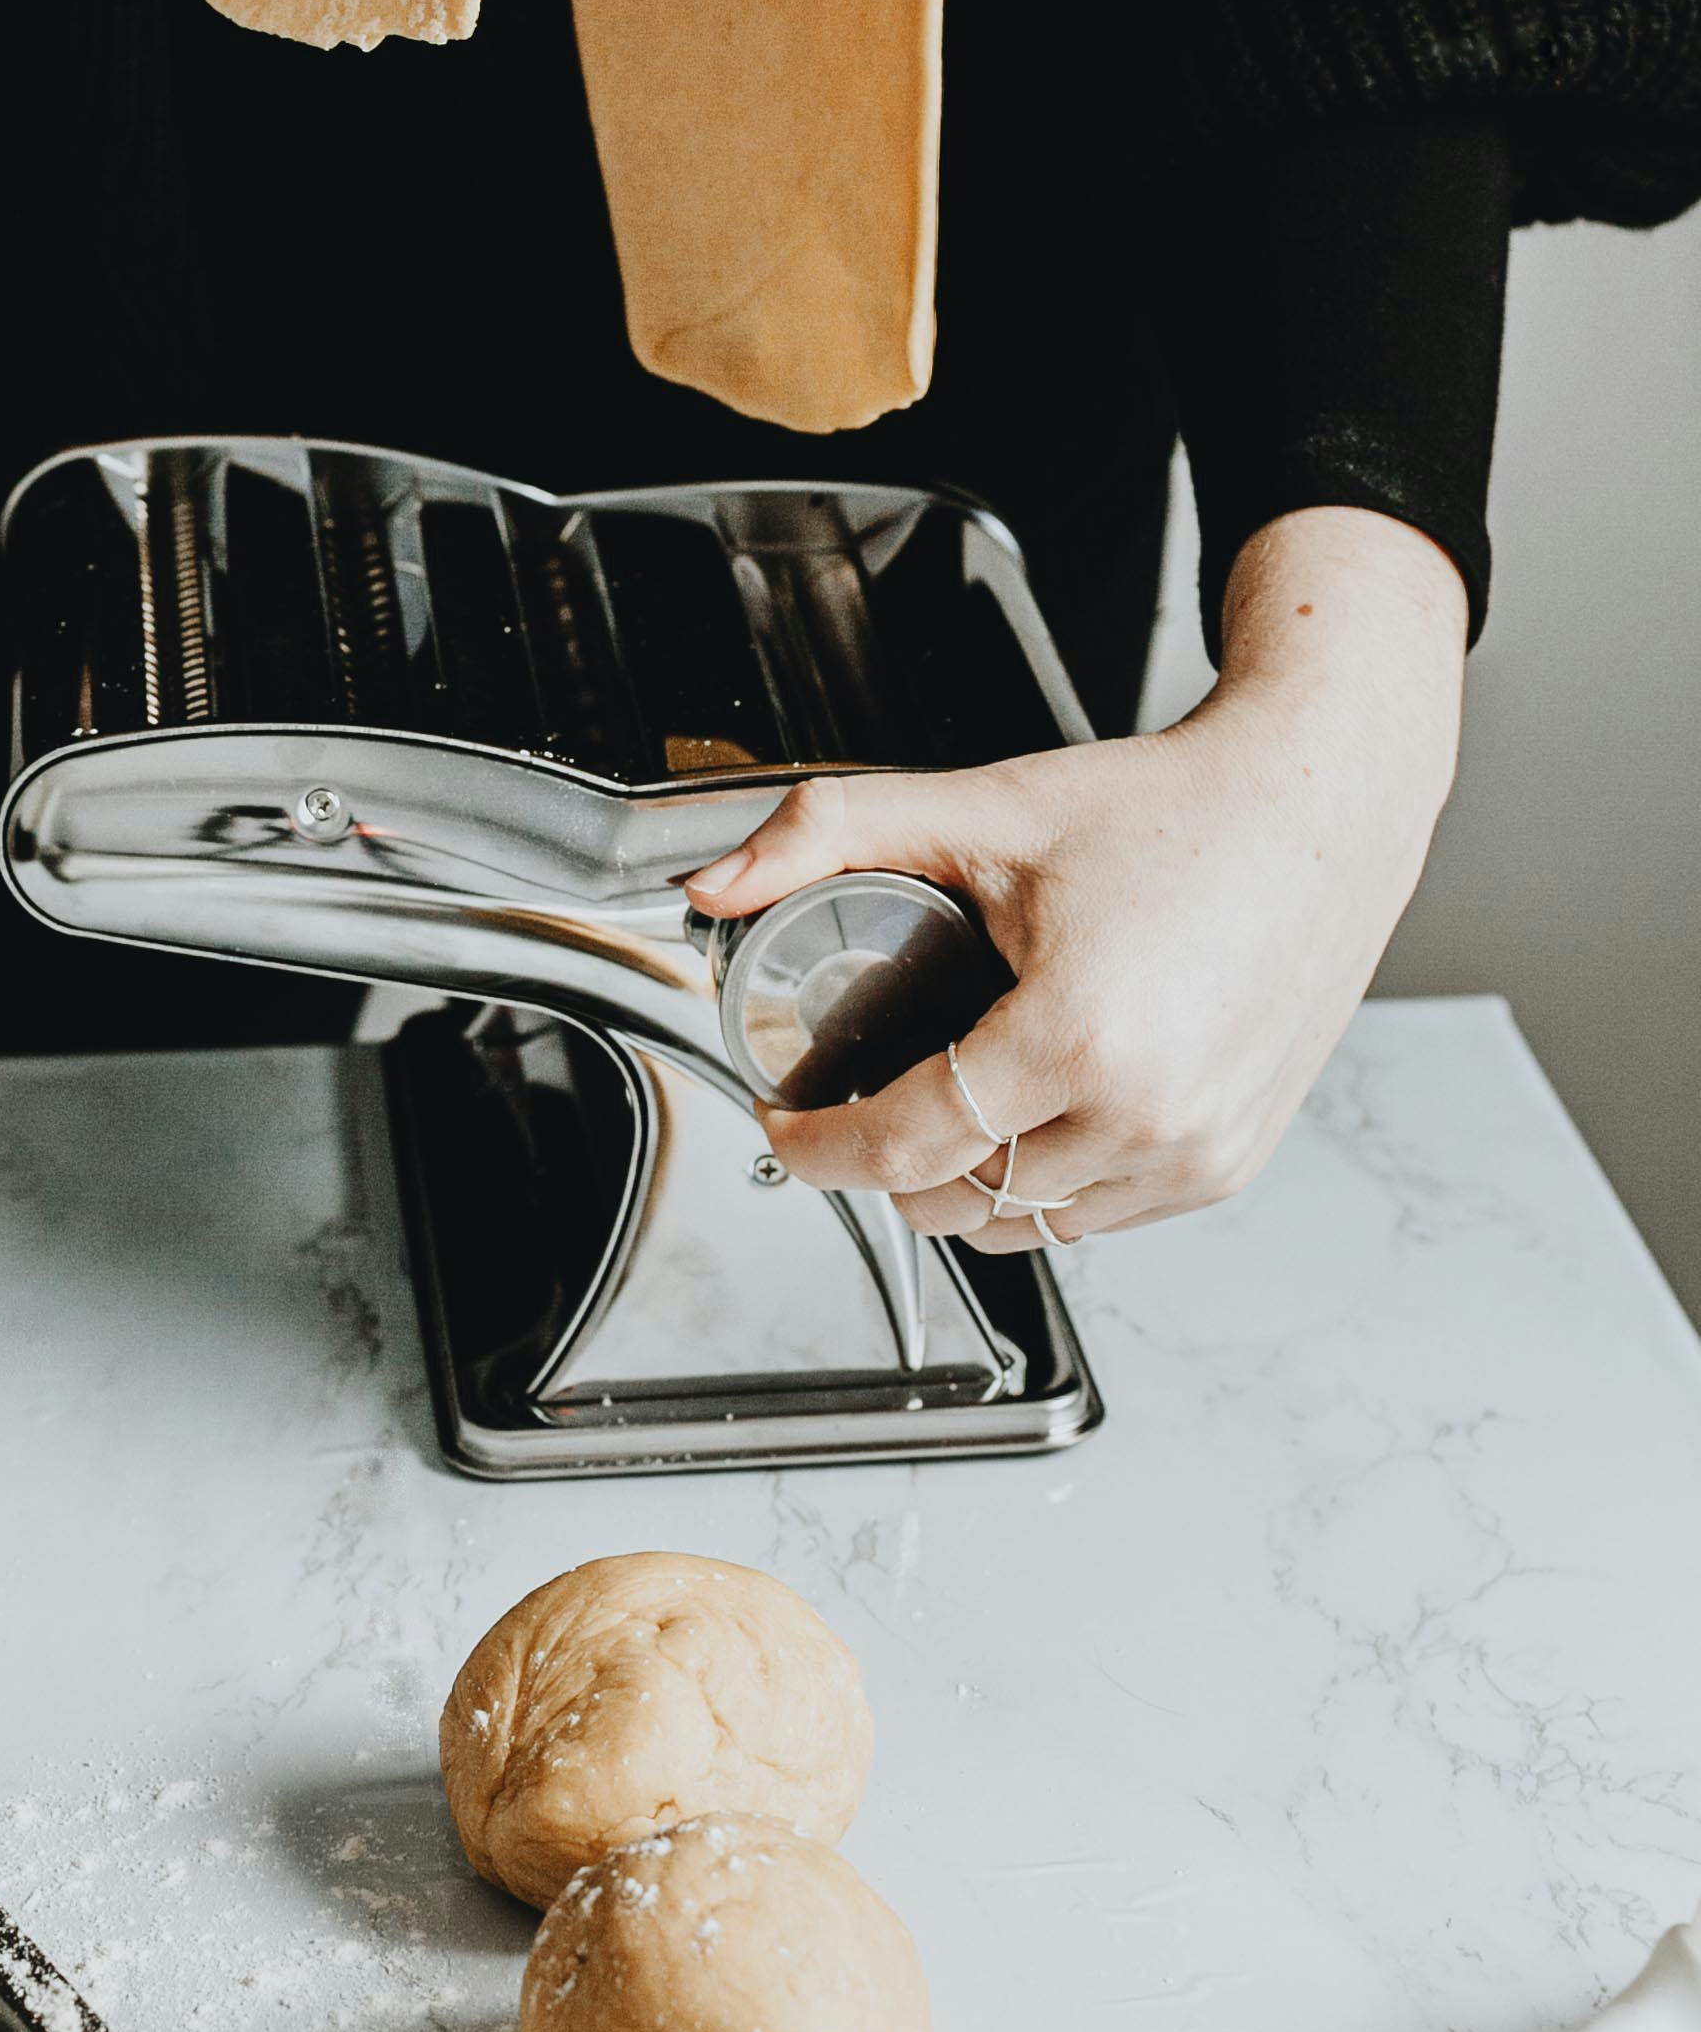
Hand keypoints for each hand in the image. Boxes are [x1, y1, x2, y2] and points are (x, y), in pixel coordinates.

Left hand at [683, 512, 1467, 1250]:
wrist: (1317, 807)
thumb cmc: (1167, 809)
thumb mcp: (981, 808)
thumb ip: (829, 833)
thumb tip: (714, 882)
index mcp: (1080, 1037)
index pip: (904, 1147)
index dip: (819, 1149)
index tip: (784, 1125)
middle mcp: (1148, 1113)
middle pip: (957, 1201)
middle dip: (884, 1165)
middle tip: (855, 1103)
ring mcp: (1197, 1151)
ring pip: (1025, 1224)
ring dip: (967, 1182)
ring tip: (942, 1106)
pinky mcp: (1228, 1163)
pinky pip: (1097, 1215)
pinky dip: (1045, 1183)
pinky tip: (1029, 1115)